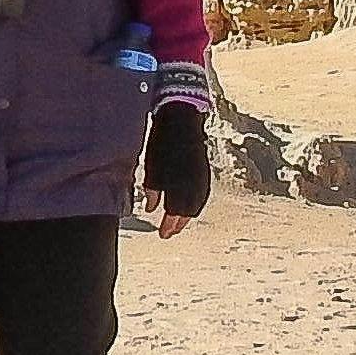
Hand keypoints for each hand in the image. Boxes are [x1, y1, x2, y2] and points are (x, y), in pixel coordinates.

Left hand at [142, 99, 211, 236]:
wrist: (181, 119)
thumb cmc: (161, 142)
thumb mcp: (150, 165)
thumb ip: (151, 189)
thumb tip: (150, 209)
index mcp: (177, 181)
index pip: (175, 211)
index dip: (170, 225)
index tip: (163, 235)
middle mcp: (192, 182)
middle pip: (188, 211)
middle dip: (179, 223)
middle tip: (169, 231)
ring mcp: (201, 176)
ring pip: (198, 203)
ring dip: (188, 215)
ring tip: (178, 222)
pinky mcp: (205, 170)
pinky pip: (203, 193)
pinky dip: (196, 203)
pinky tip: (189, 206)